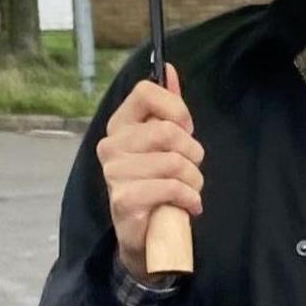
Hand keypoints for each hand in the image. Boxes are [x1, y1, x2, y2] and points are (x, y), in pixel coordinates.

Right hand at [96, 63, 204, 281]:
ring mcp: (114, 173)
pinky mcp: (124, 200)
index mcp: (120, 124)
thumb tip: (169, 70)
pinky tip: (189, 206)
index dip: (176, 108)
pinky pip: (171, 187)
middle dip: (192, 152)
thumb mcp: (165, 142)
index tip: (186, 128)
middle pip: (167, 131)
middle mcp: (111, 145)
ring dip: (194, 179)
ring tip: (190, 189)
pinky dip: (190, 198)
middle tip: (192, 167)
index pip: (146, 92)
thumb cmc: (157, 182)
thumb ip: (167, 106)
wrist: (146, 235)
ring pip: (173, 162)